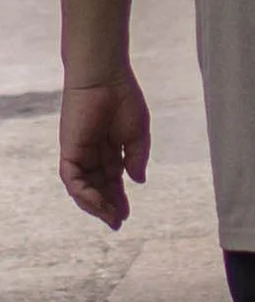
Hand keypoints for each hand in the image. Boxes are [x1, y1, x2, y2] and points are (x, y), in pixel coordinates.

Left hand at [60, 75, 149, 227]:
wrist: (105, 78)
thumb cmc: (124, 100)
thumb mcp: (138, 134)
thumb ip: (137, 158)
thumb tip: (137, 181)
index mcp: (110, 151)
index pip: (112, 182)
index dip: (118, 199)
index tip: (125, 216)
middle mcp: (92, 156)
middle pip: (97, 189)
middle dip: (107, 207)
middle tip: (118, 222)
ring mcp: (79, 154)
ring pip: (82, 189)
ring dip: (95, 205)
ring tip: (110, 217)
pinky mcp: (70, 150)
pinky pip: (73, 179)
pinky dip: (83, 193)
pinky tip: (99, 202)